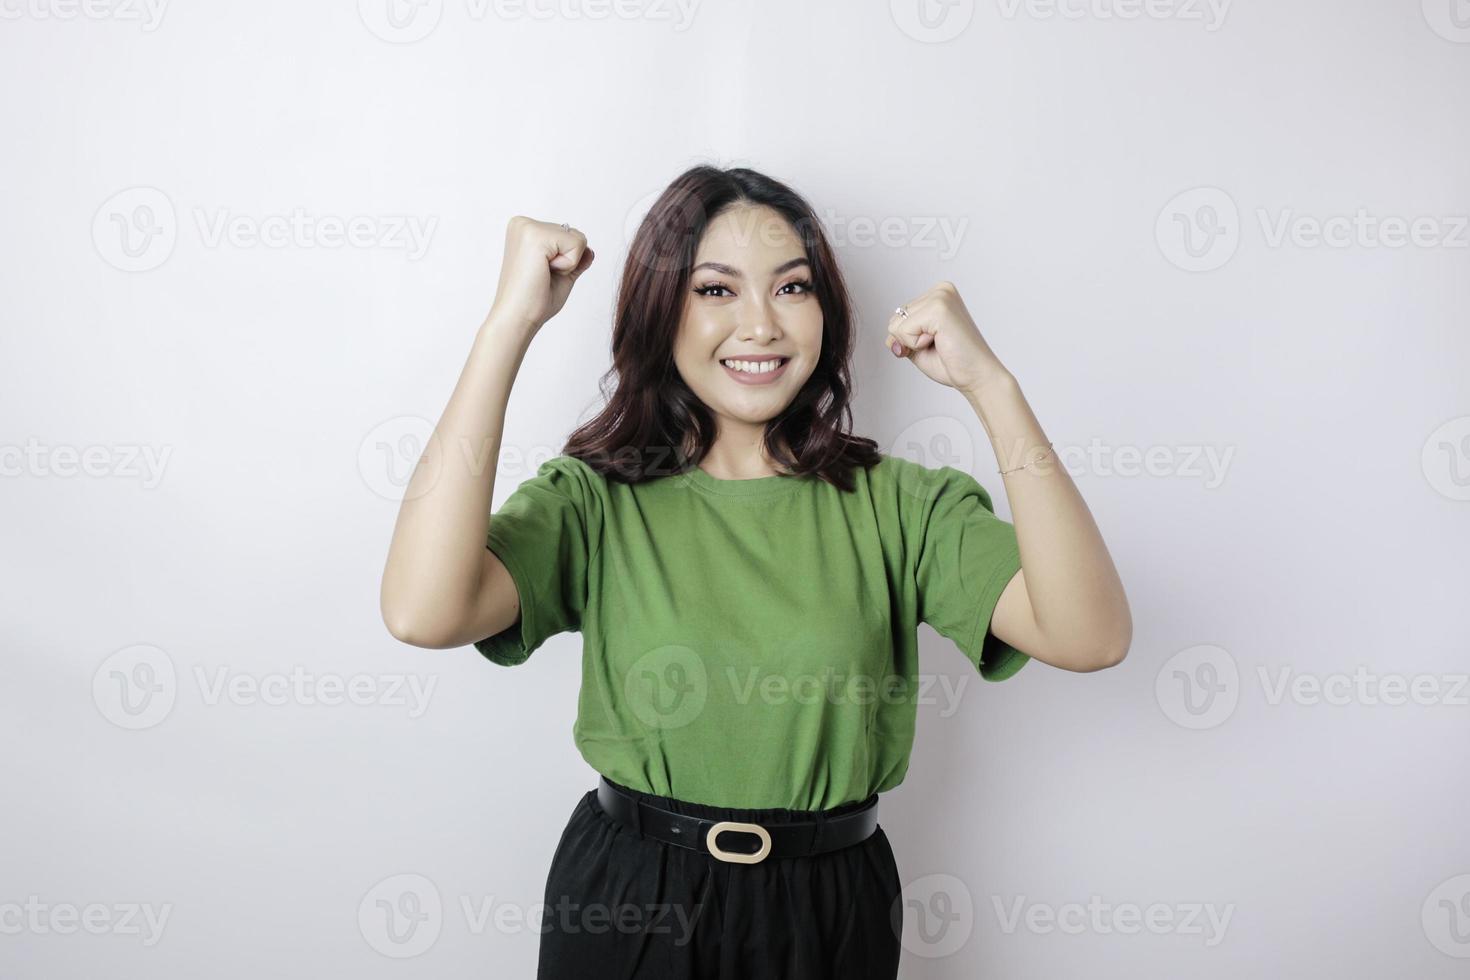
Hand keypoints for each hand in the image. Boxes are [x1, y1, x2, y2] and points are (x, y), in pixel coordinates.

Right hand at [486, 215, 594, 333]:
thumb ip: (575, 260)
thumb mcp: (560, 275)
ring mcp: (527, 227)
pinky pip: (577, 243)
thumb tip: (590, 250)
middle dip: (567, 261)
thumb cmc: (533, 301)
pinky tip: (544, 272)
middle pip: (574, 234)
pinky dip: (568, 264)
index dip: (565, 261)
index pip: (566, 235)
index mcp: (524, 230)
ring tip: (542, 274)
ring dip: (568, 263)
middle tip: (542, 276)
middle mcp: (523, 223)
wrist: (517, 318)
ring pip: (578, 238)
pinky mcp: (536, 235)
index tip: (541, 273)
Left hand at [883, 281, 1010, 394]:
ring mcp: (941, 296)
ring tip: (941, 343)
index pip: (898, 317)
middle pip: (894, 319)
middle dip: (910, 341)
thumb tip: (890, 338)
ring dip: (914, 343)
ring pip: (896, 325)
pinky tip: (941, 342)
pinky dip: (916, 345)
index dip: (909, 339)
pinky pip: (903, 331)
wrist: (977, 376)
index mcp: (938, 294)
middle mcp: (940, 290)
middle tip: (939, 345)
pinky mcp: (939, 308)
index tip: (936, 343)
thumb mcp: (917, 346)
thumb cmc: (953, 362)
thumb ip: (899, 336)